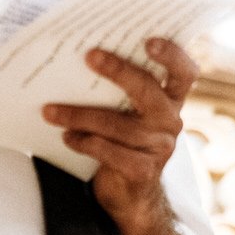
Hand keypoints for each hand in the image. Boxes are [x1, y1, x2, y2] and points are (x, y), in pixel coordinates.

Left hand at [42, 38, 198, 234]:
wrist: (130, 194)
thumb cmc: (123, 141)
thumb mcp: (129, 113)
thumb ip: (120, 90)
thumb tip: (80, 57)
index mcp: (171, 101)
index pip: (184, 72)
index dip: (172, 55)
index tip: (149, 40)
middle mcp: (171, 121)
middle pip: (148, 90)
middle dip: (119, 71)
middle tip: (89, 56)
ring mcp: (160, 147)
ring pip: (117, 125)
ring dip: (79, 115)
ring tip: (50, 110)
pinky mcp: (143, 171)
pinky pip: (109, 152)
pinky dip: (84, 143)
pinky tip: (67, 137)